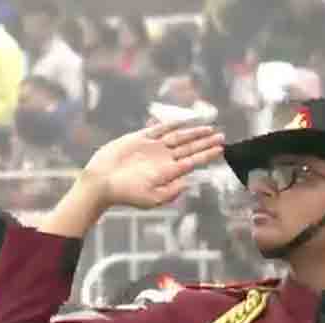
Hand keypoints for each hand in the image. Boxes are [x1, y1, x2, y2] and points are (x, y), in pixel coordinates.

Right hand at [78, 122, 224, 210]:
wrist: (102, 181)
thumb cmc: (125, 193)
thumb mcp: (151, 199)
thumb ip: (171, 191)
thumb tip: (189, 182)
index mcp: (167, 173)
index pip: (192, 161)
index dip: (207, 154)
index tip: (221, 149)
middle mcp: (163, 159)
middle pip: (189, 148)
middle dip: (205, 142)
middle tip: (222, 136)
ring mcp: (153, 148)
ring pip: (178, 137)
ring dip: (194, 132)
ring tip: (209, 128)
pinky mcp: (140, 138)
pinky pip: (160, 128)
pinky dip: (172, 123)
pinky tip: (185, 121)